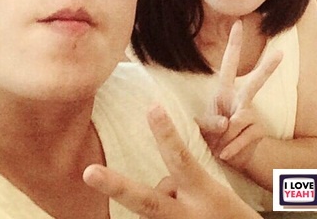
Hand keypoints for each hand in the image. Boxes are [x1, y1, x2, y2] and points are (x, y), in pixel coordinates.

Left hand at [83, 105, 260, 218]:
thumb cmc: (227, 214)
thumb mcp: (213, 191)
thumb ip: (185, 181)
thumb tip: (161, 181)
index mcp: (203, 192)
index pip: (181, 158)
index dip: (166, 134)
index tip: (153, 108)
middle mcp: (186, 216)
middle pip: (147, 201)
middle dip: (116, 186)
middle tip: (89, 173)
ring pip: (149, 209)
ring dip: (161, 202)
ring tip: (188, 208)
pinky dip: (158, 214)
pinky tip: (177, 209)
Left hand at [197, 21, 281, 169]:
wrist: (229, 155)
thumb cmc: (215, 133)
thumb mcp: (205, 126)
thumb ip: (211, 122)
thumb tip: (228, 121)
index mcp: (225, 92)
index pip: (229, 64)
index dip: (233, 44)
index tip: (238, 23)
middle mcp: (241, 100)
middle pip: (255, 83)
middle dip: (268, 68)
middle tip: (280, 53)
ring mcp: (252, 114)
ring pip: (238, 121)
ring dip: (224, 137)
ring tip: (219, 144)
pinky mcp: (258, 130)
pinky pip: (242, 138)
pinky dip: (231, 149)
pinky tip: (225, 154)